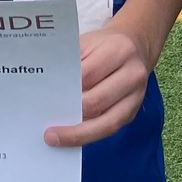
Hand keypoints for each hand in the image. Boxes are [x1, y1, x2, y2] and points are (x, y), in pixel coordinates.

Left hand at [44, 26, 154, 148]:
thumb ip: (71, 62)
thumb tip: (48, 89)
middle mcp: (133, 74)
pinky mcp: (133, 111)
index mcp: (119, 50)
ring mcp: (136, 96)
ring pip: (107, 123)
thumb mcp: (87, 43)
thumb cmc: (103, 46)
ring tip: (53, 138)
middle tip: (45, 124)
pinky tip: (70, 137)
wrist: (135, 45)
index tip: (44, 98)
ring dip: (78, 134)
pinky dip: (88, 136)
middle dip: (70, 114)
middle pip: (98, 101)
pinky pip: (110, 129)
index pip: (88, 74)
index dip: (67, 88)